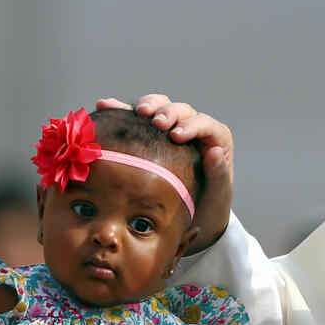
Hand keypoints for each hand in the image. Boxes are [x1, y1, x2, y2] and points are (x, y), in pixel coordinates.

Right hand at [97, 94, 233, 252]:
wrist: (190, 219)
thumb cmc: (208, 208)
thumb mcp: (218, 197)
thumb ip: (218, 175)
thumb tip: (215, 151)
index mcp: (214, 140)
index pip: (206, 125)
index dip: (192, 125)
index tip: (176, 135)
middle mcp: (193, 130)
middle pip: (181, 111)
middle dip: (168, 112)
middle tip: (156, 121)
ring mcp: (169, 131)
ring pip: (159, 107)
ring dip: (147, 105)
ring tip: (137, 111)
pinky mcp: (148, 136)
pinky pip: (134, 119)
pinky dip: (121, 110)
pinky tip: (106, 106)